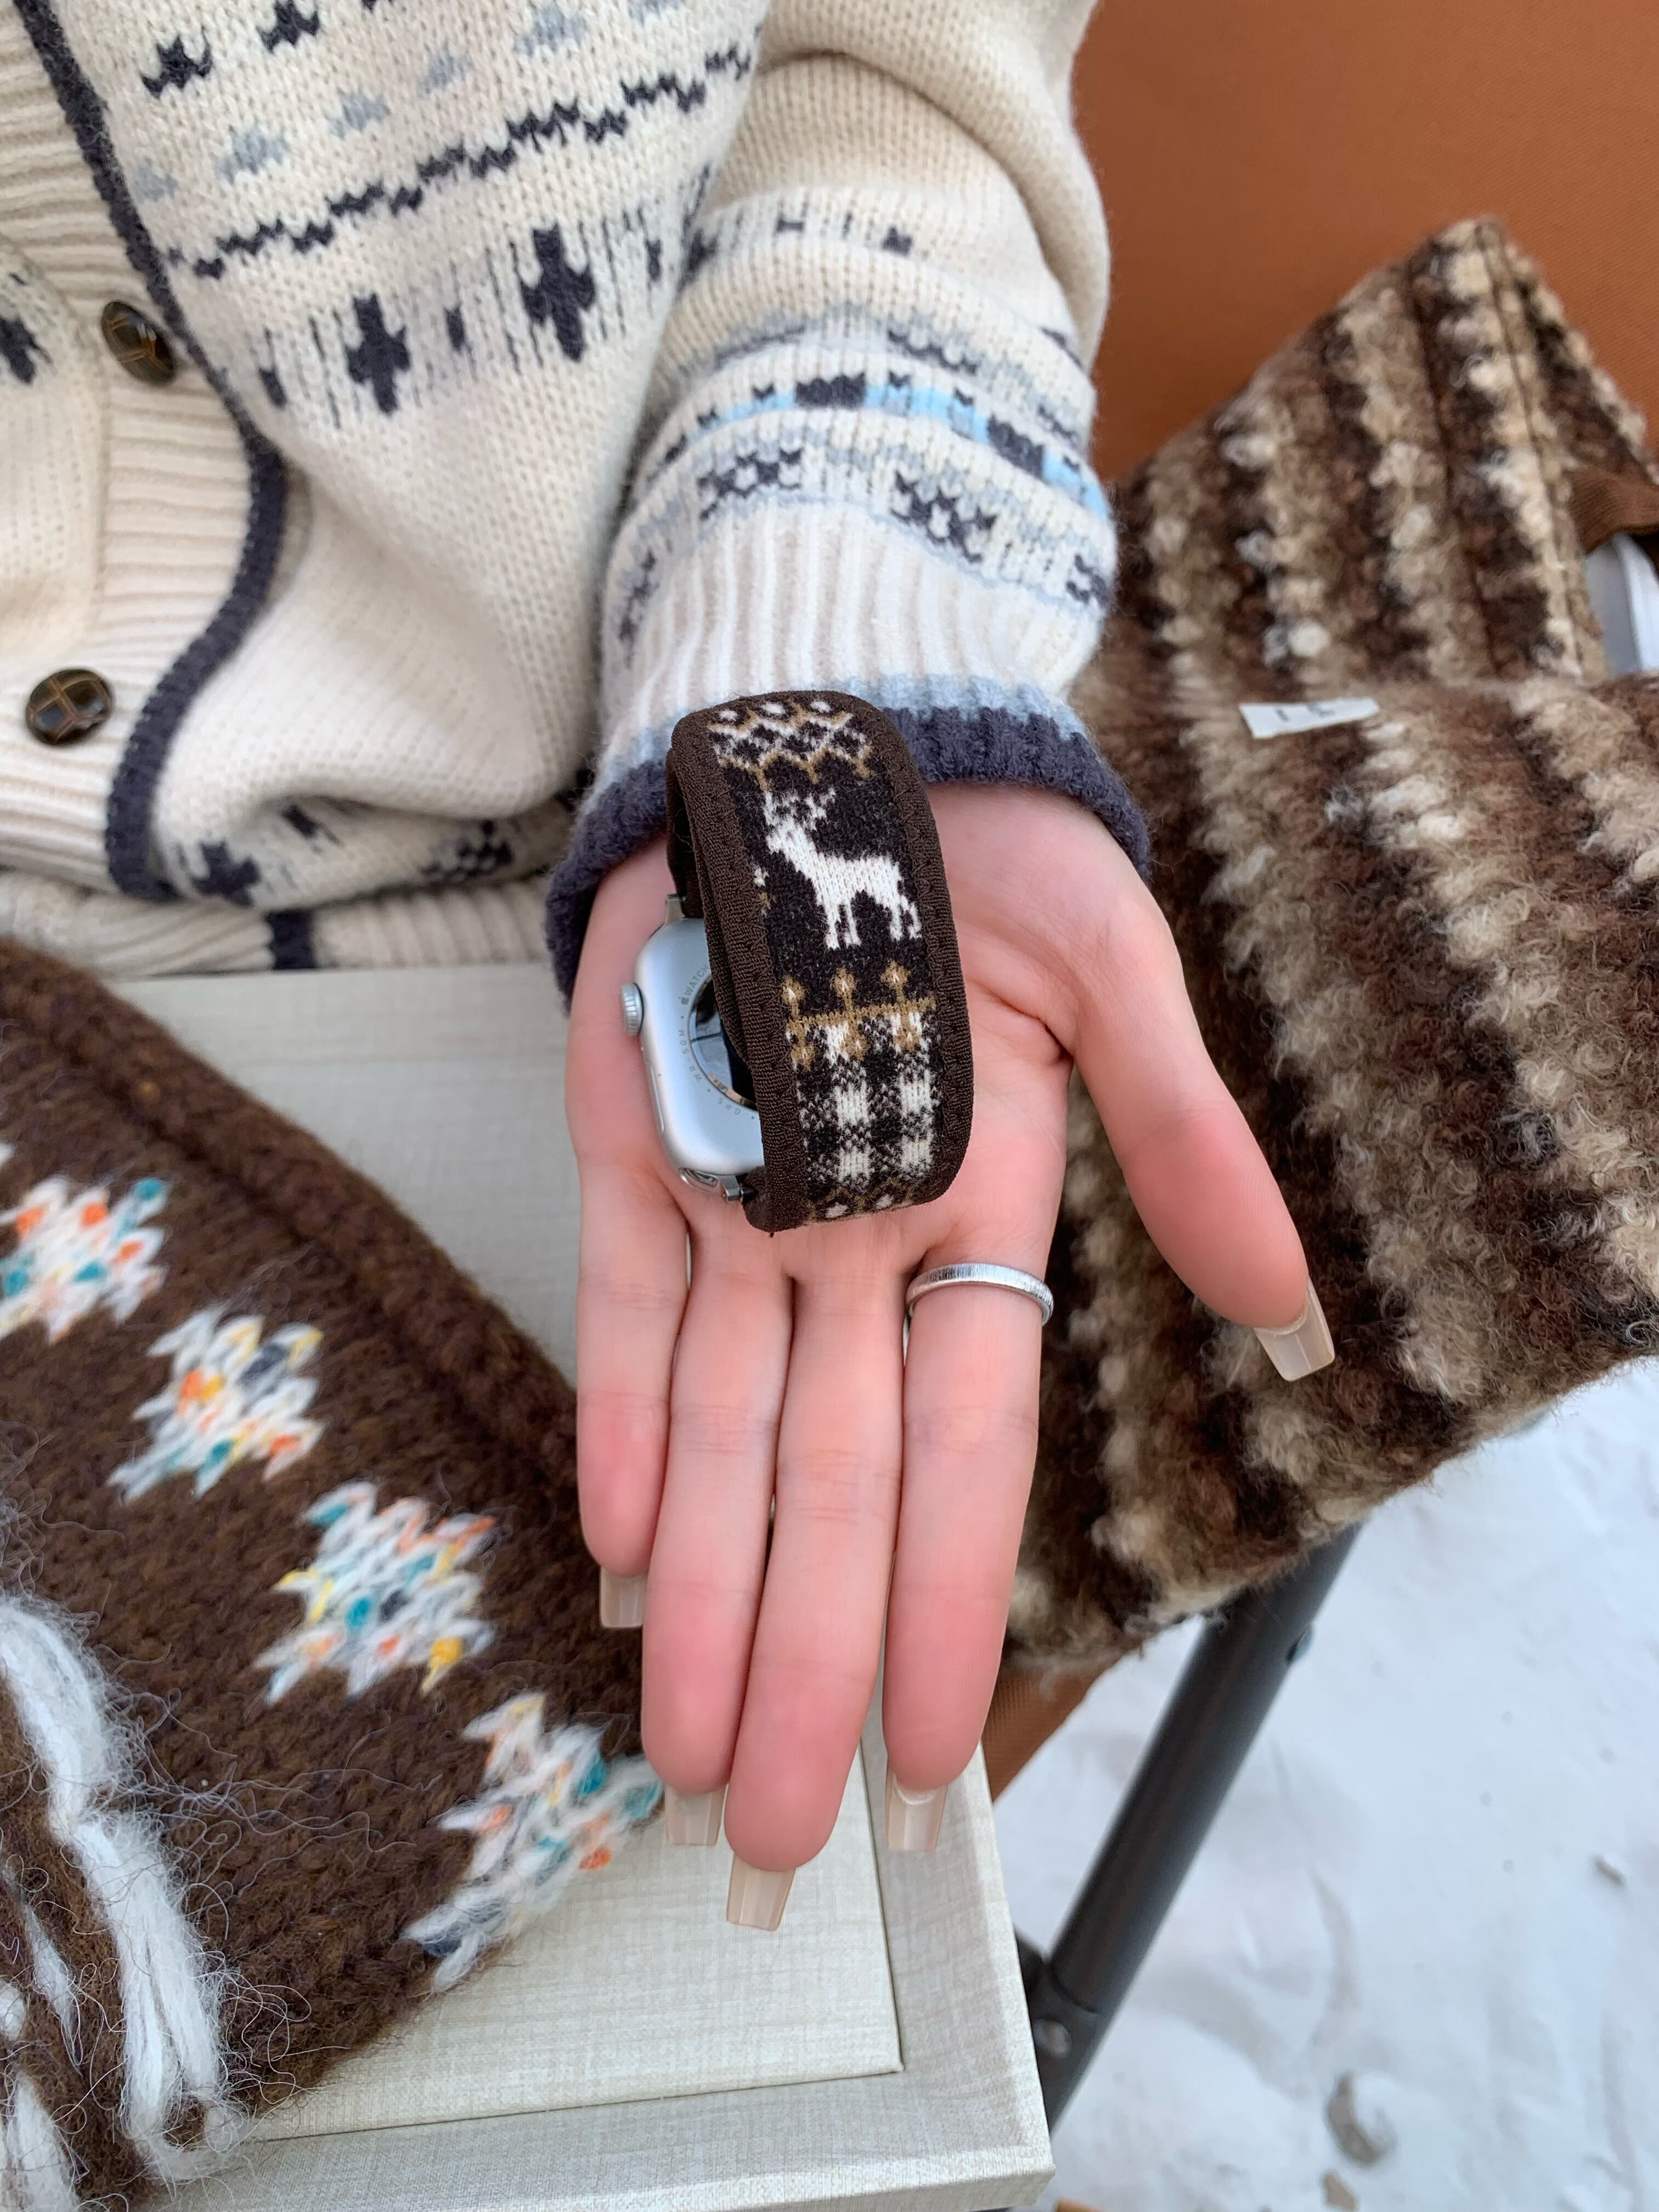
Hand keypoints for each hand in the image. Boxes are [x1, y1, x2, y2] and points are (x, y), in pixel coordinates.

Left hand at [566, 784, 1314, 1909]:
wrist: (836, 747)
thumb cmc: (989, 852)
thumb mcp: (1114, 975)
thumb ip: (1182, 1138)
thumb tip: (1286, 1309)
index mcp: (974, 1212)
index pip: (961, 1452)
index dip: (943, 1602)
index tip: (933, 1754)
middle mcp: (849, 1245)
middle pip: (826, 1485)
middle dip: (804, 1657)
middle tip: (774, 1833)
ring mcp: (733, 1206)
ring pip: (715, 1430)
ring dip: (703, 1589)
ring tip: (682, 1745)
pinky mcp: (630, 1148)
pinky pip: (619, 1306)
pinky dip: (611, 1413)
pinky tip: (612, 1542)